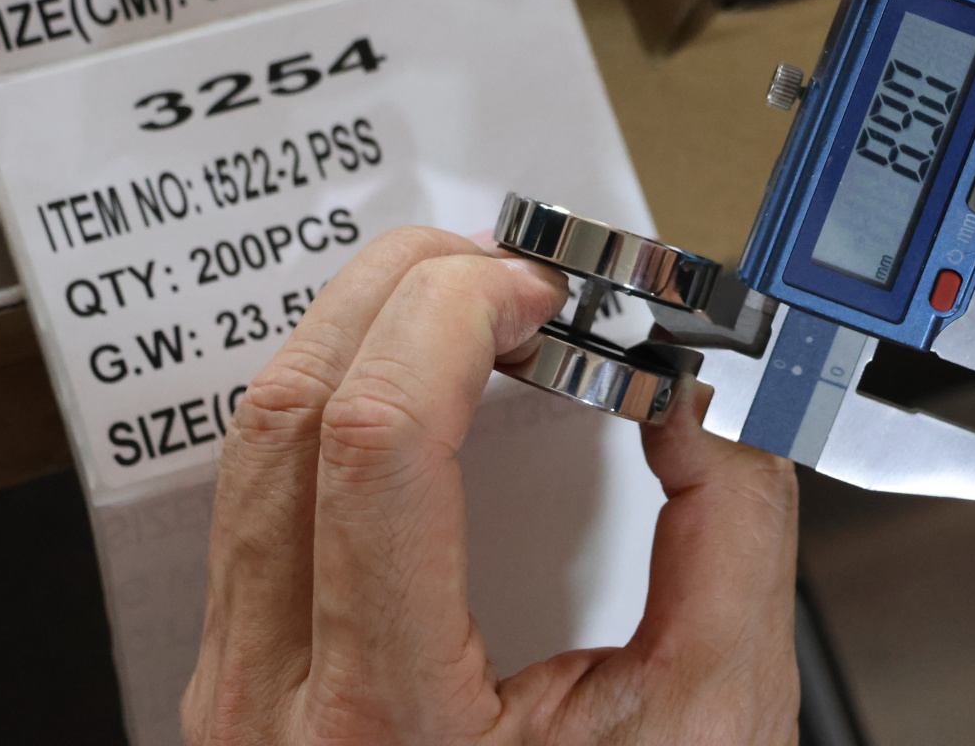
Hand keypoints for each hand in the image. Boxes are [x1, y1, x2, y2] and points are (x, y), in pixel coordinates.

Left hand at [182, 227, 799, 744]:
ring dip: (362, 330)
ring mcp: (242, 678)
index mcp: (392, 718)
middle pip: (293, 409)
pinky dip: (336, 394)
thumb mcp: (712, 722)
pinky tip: (412, 382)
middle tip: (506, 275)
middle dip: (406, 291)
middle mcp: (280, 696)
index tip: (535, 292)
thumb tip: (700, 400)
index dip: (457, 321)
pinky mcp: (246, 662)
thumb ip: (732, 533)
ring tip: (464, 306)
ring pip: (252, 436)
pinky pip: (256, 485)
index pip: (376, 444)